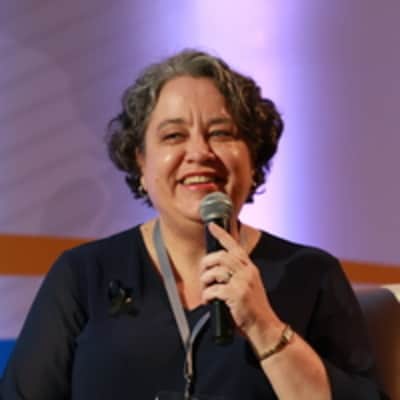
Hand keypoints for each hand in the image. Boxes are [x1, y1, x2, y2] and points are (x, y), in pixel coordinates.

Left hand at [199, 222, 281, 340]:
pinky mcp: (236, 294)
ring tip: (205, 289)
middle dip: (206, 263)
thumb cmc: (253, 309)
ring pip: (216, 271)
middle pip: (221, 256)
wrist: (264, 327)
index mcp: (249, 268)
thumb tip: (214, 271)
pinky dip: (207, 295)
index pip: (234, 246)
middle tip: (203, 274)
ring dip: (205, 280)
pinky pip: (214, 289)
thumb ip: (236, 275)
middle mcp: (247, 272)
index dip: (222, 235)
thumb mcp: (248, 286)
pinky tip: (209, 301)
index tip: (211, 226)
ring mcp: (243, 282)